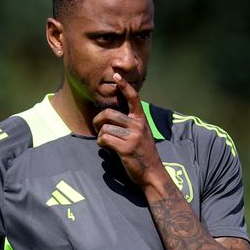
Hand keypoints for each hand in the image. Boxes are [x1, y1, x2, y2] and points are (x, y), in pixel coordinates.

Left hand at [92, 77, 166, 193]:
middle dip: (98, 121)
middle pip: (109, 114)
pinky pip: (104, 139)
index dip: (124, 86)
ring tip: (105, 141)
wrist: (152, 173)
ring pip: (105, 128)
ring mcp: (132, 137)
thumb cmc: (143, 154)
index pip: (133, 98)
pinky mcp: (125, 148)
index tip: (116, 76)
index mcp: (141, 119)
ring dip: (100, 136)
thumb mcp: (141, 134)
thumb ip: (130, 123)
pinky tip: (106, 148)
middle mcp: (138, 125)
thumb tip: (111, 117)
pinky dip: (101, 144)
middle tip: (97, 128)